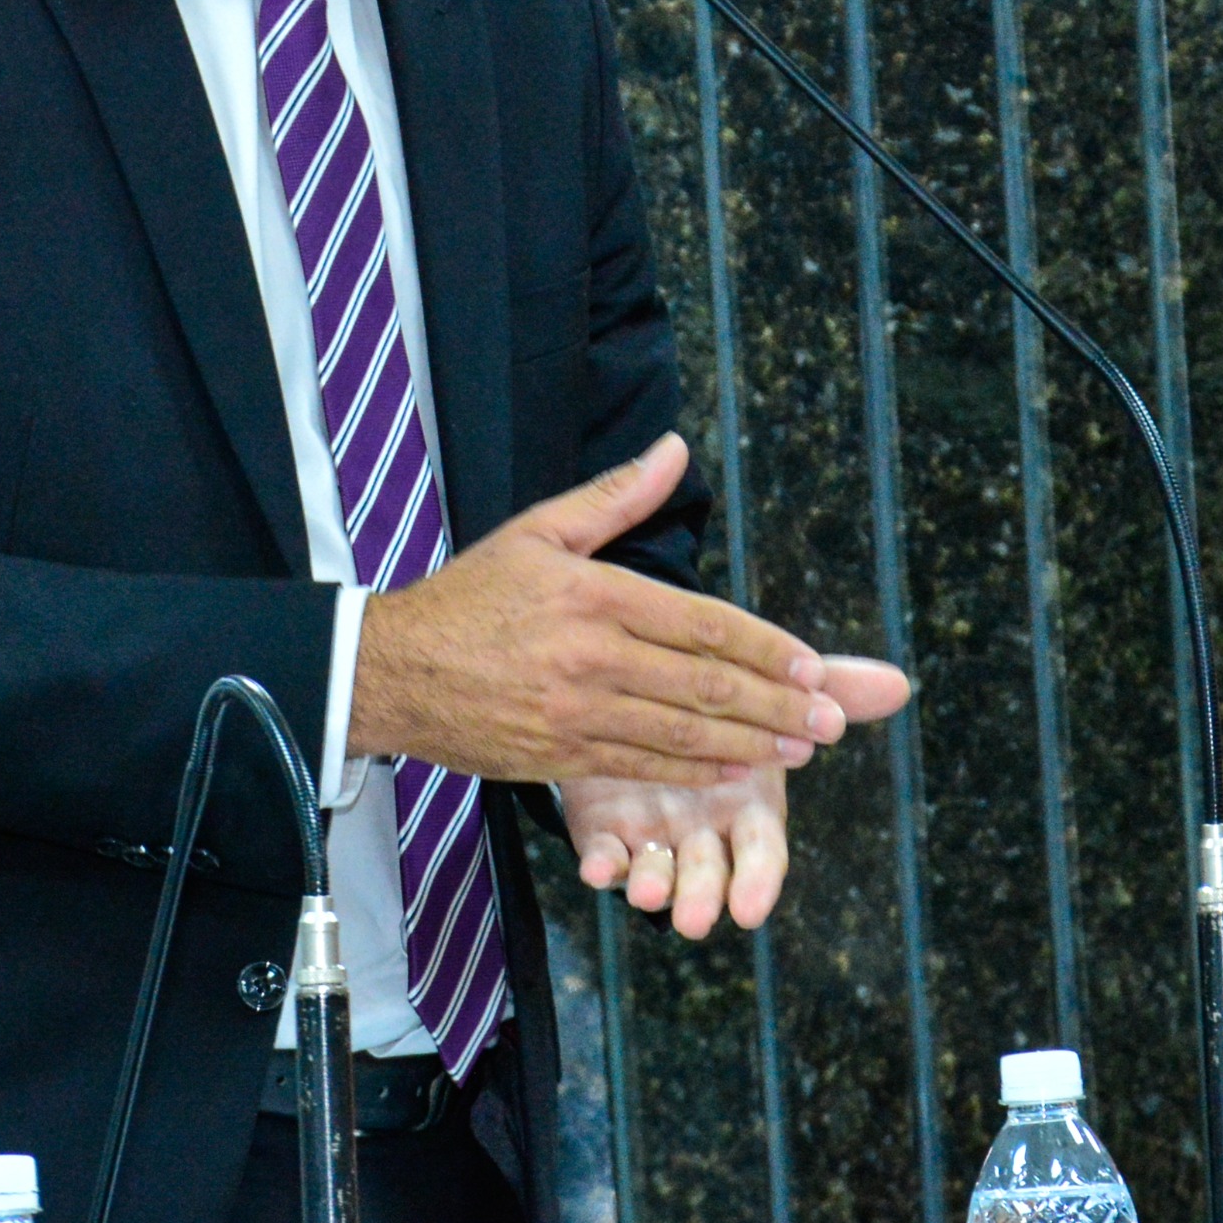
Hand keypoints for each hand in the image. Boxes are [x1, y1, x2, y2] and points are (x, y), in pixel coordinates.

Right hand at [351, 435, 841, 785]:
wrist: (391, 671)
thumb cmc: (468, 597)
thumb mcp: (538, 532)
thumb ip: (615, 496)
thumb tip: (675, 450)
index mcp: (595, 595)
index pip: (703, 622)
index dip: (766, 647)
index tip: (813, 664)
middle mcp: (593, 657)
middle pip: (706, 684)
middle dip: (778, 705)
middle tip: (831, 719)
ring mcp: (577, 713)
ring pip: (684, 733)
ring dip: (751, 745)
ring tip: (802, 748)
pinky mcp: (560, 756)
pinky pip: (643, 767)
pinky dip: (694, 772)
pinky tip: (734, 773)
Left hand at [561, 657, 911, 936]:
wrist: (651, 687)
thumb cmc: (729, 704)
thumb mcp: (774, 691)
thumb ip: (830, 693)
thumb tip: (900, 683)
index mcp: (751, 809)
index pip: (763, 854)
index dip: (759, 881)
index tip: (751, 910)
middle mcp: (705, 832)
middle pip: (709, 874)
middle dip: (702, 897)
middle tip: (692, 920)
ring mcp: (654, 834)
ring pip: (655, 872)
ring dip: (651, 887)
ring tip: (643, 894)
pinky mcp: (605, 825)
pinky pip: (603, 851)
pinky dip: (601, 863)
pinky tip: (595, 866)